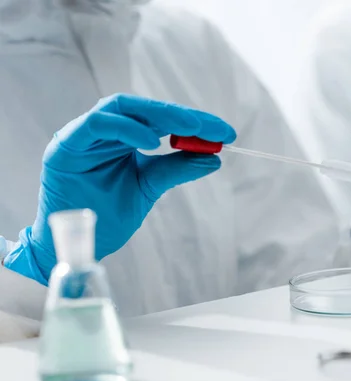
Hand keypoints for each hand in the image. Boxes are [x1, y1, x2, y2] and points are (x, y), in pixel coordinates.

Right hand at [6, 94, 235, 283]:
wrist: (76, 243)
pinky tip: (152, 142)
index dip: (195, 123)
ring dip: (159, 116)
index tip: (226, 133)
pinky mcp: (66, 145)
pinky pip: (97, 125)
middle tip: (214, 129)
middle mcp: (104, 130)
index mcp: (124, 137)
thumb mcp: (149, 188)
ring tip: (189, 129)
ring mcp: (84, 135)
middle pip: (146, 108)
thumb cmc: (108, 214)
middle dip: (183, 116)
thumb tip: (214, 158)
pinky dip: (127, 128)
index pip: (162, 119)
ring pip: (121, 107)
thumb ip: (176, 169)